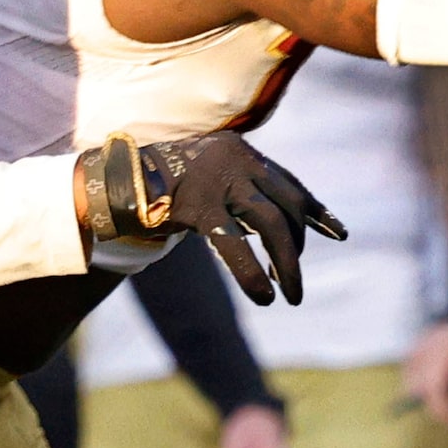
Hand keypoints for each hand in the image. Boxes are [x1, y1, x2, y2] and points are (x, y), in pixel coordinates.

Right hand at [76, 128, 345, 303]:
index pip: (291, 184)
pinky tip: (263, 296)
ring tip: (288, 295)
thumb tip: (281, 230)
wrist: (108, 181)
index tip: (339, 234)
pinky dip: (252, 274)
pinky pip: (234, 244)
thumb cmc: (159, 186)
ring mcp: (217, 179)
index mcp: (241, 152)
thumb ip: (241, 194)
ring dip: (287, 264)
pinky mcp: (196, 204)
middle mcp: (236, 158)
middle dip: (297, 248)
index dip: (316, 211)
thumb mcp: (208, 181)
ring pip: (271, 224)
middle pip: (287, 206)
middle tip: (294, 283)